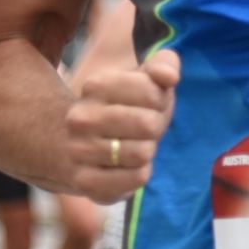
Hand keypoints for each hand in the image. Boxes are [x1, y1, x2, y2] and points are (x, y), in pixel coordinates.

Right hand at [60, 50, 180, 202]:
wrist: (81, 146)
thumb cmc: (127, 108)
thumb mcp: (144, 80)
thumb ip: (163, 65)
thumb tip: (169, 76)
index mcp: (95, 86)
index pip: (152, 91)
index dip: (160, 100)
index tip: (148, 103)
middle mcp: (80, 118)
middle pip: (148, 124)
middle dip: (155, 127)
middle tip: (144, 129)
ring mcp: (79, 151)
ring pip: (142, 154)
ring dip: (147, 151)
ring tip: (133, 145)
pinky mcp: (85, 182)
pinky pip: (136, 178)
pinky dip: (141, 173)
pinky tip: (127, 166)